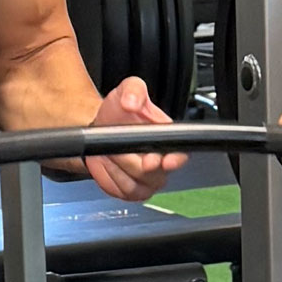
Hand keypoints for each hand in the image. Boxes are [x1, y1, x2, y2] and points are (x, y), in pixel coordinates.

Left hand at [80, 77, 185, 202]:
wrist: (101, 127)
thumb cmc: (119, 112)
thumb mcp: (127, 90)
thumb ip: (133, 90)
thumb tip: (132, 102)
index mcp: (168, 139)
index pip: (180, 155)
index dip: (173, 160)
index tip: (161, 160)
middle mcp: (162, 163)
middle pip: (153, 174)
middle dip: (131, 160)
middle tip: (118, 147)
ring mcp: (147, 181)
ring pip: (134, 185)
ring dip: (117, 168)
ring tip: (111, 150)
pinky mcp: (131, 192)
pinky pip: (121, 191)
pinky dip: (109, 178)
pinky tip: (108, 163)